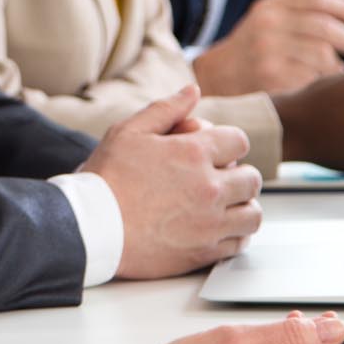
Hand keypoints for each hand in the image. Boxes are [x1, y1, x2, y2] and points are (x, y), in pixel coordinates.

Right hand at [78, 87, 263, 279]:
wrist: (90, 228)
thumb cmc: (105, 178)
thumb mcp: (129, 131)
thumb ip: (166, 108)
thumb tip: (192, 91)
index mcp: (193, 153)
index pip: (239, 141)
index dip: (228, 142)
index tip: (217, 151)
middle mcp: (209, 188)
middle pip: (251, 178)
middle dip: (238, 174)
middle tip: (221, 178)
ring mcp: (209, 223)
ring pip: (252, 214)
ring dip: (242, 206)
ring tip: (226, 205)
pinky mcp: (203, 252)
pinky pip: (239, 243)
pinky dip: (235, 235)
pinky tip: (219, 228)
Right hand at [190, 0, 343, 96]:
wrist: (214, 78)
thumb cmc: (252, 50)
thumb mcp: (267, 21)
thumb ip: (301, 15)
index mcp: (268, 7)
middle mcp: (267, 26)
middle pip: (325, 28)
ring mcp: (268, 53)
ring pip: (323, 57)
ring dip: (338, 66)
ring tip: (338, 71)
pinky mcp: (271, 80)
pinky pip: (313, 80)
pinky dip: (324, 84)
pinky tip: (321, 86)